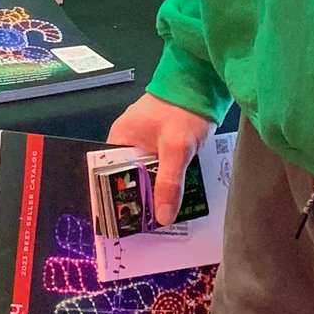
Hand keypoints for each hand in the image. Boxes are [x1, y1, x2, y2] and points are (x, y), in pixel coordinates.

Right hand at [107, 92, 215, 223]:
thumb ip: (169, 182)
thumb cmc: (182, 111)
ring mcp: (145, 141)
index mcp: (120, 138)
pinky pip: (158, 169)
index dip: (116, 198)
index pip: (109, 175)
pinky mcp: (161, 143)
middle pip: (128, 178)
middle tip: (147, 228)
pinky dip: (165, 182)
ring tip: (162, 220)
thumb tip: (162, 218)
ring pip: (146, 175)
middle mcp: (128, 141)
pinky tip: (175, 199)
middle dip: (139, 200)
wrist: (203, 84)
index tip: (125, 223)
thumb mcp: (176, 148)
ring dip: (155, 192)